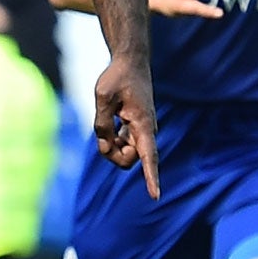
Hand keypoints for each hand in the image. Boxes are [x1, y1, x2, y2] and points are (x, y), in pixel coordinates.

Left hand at [92, 52, 159, 198]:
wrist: (130, 62)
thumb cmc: (117, 77)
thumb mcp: (102, 97)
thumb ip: (102, 123)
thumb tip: (104, 145)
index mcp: (143, 124)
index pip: (149, 156)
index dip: (151, 177)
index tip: (155, 196)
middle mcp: (146, 130)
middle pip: (130, 159)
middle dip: (113, 154)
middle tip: (102, 134)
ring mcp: (142, 130)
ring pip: (126, 153)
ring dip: (112, 146)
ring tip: (106, 121)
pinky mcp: (136, 128)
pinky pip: (124, 144)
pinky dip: (114, 139)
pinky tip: (111, 120)